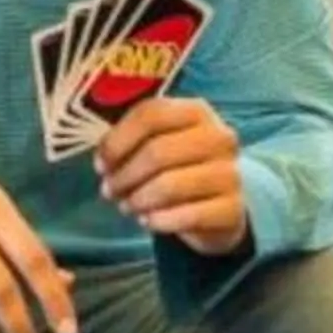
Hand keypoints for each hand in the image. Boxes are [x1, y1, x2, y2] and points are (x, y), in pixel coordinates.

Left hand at [96, 97, 247, 256]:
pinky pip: (187, 216)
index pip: (151, 114)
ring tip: (127, 207)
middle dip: (124, 175)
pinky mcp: (232, 208)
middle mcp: (219, 137)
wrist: (218, 204)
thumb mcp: (159, 143)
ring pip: (170, 185)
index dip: (118, 140)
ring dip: (138, 200)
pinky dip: (159, 221)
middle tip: (109, 191)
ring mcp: (230, 173)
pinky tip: (148, 221)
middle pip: (157, 151)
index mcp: (196, 111)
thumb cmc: (178, 167)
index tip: (100, 164)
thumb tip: (103, 159)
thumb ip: (131, 141)